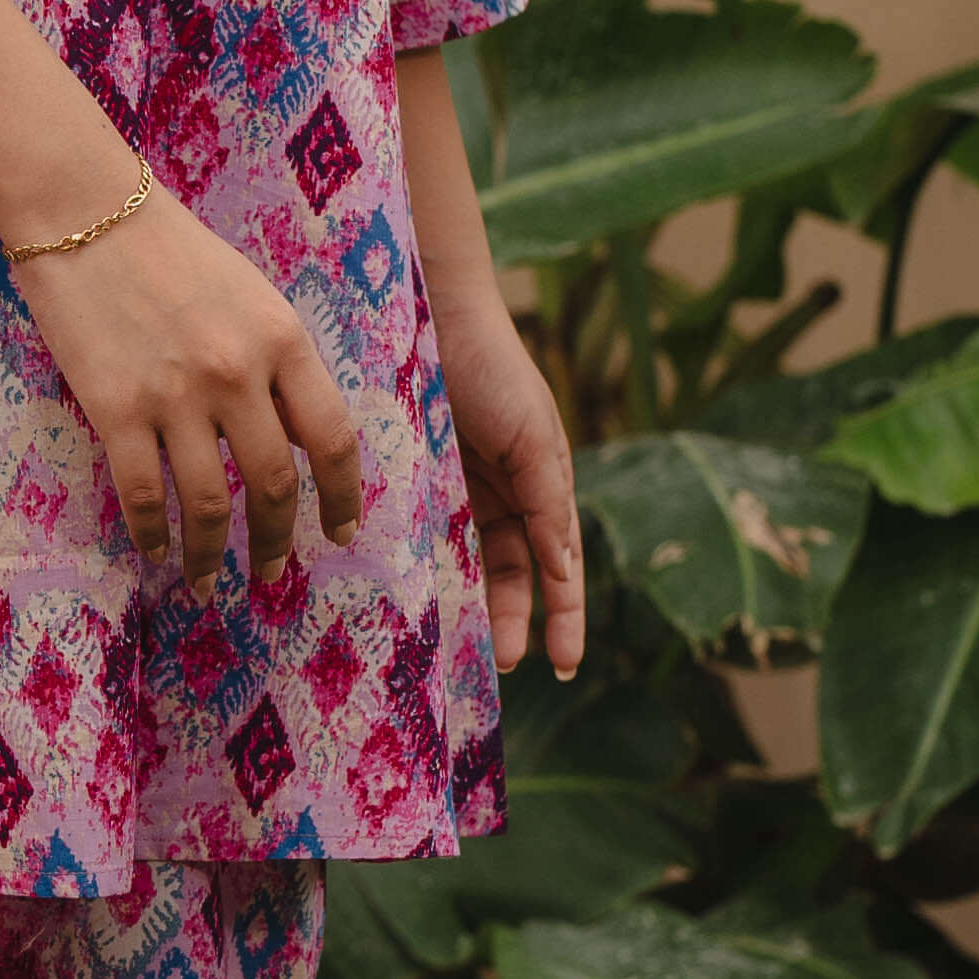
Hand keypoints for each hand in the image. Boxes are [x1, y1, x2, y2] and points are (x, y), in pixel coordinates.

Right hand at [12, 189, 362, 592]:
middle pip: (271, 483)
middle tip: (270, 572)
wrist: (84, 208)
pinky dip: (151, 533)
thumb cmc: (169, 245)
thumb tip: (294, 439)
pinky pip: (142, 493)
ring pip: (207, 502)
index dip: (342, 496)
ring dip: (210, 554)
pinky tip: (153, 552)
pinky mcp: (114, 407)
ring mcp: (175, 394)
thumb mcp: (250, 293)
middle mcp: (238, 373)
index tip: (339, 533)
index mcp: (283, 338)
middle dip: (275, 540)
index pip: (330, 438)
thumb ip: (278, 362)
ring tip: (206, 582)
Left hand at [435, 278, 584, 677]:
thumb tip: (565, 572)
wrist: (435, 312)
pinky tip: (413, 600)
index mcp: (541, 486)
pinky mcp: (413, 478)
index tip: (565, 665)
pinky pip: (420, 536)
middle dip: (509, 620)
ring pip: (466, 562)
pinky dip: (423, 568)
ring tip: (460, 647)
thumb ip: (548, 505)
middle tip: (497, 666)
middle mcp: (500, 494)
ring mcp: (456, 487)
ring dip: (468, 604)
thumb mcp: (535, 440)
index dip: (563, 614)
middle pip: (510, 574)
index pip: (556, 566)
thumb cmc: (496, 371)